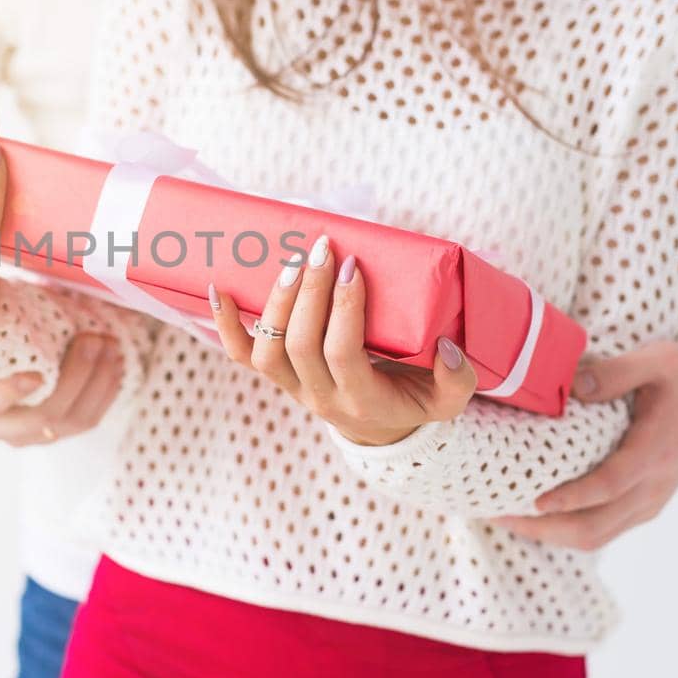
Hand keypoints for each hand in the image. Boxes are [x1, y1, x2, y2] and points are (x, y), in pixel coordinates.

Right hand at [0, 332, 124, 446]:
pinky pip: (84, 421)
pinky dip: (105, 393)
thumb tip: (0, 262)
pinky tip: (115, 365)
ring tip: (110, 347)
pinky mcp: (50, 434)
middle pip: (42, 414)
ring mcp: (24, 435)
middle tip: (94, 340)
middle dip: (77, 376)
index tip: (36, 376)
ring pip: (69, 422)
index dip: (10, 392)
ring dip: (98, 383)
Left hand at [209, 234, 477, 446]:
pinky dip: (224, 324)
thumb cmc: (414, 400)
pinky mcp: (276, 376)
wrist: (379, 427)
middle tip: (323, 250)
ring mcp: (292, 388)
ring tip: (292, 262)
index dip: (344, 310)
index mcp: (362, 400)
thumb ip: (457, 379)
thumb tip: (447, 346)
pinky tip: (220, 288)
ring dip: (275, 303)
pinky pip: (240, 355)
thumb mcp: (448, 400)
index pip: (343, 354)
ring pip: (266, 351)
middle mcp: (320, 397)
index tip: (354, 266)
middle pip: (300, 346)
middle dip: (309, 293)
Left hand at [491, 340, 677, 549]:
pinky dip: (567, 529)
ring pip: (597, 535)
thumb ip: (615, 373)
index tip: (534, 501)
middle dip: (544, 527)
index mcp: (654, 451)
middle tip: (497, 513)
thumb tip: (572, 385)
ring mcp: (650, 500)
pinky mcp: (644, 503)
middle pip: (595, 526)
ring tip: (505, 517)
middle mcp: (653, 485)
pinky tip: (534, 516)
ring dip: (550, 534)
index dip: (571, 497)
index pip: (610, 485)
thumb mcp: (655, 360)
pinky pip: (603, 529)